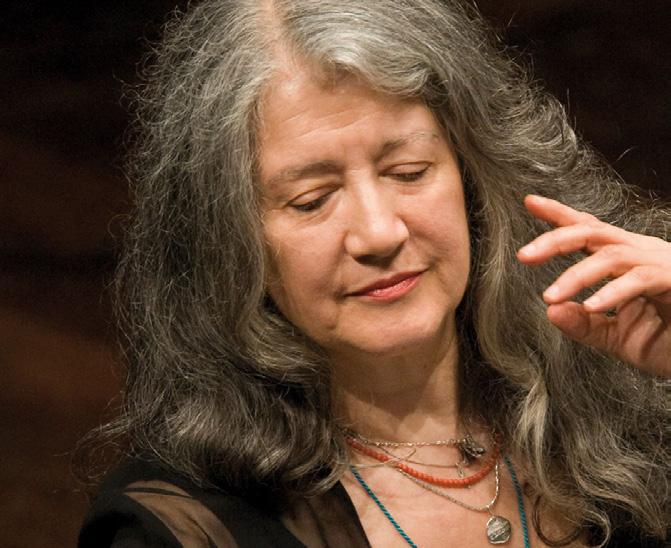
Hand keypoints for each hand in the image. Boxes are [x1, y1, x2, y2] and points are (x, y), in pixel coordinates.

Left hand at [517, 194, 670, 377]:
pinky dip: (613, 293)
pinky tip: (591, 306)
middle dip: (556, 239)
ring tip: (550, 296)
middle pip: (593, 233)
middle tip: (523, 254)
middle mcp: (642, 254)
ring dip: (576, 275)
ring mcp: (661, 264)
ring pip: (611, 256)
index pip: (589, 231)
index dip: (560, 215)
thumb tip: (551, 311)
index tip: (530, 202)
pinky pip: (641, 279)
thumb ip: (585, 325)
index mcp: (626, 260)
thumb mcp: (618, 337)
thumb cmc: (670, 341)